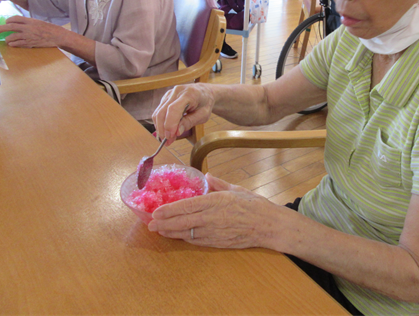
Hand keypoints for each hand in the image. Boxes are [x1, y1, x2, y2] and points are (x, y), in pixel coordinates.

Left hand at [0, 16, 64, 47]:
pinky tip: (12, 44)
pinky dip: (13, 44)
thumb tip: (21, 25)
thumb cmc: (50, 29)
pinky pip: (18, 44)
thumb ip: (30, 23)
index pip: (15, 18)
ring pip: (12, 37)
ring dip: (7, 39)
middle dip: (2, 28)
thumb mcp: (39, 22)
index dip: (8, 20)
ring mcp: (28, 36)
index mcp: (30, 21)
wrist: (57, 36)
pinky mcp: (30, 43)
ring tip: (6, 40)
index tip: (6, 22)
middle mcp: (27, 27)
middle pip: (10, 27)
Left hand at [148, 173, 281, 248]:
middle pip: (182, 222)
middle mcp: (212, 217)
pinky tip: (177, 236)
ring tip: (159, 230)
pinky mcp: (218, 242)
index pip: (187, 206)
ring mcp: (214, 232)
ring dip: (171, 233)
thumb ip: (219, 184)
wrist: (268, 226)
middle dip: (164, 223)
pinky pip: (197, 241)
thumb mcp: (236, 189)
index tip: (156, 211)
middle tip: (150, 224)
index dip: (170, 210)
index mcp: (215, 201)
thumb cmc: (254, 205)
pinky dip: (185, 239)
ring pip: (187, 233)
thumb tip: (207, 175)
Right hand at [152, 84, 214, 143]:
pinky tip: (167, 131)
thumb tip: (176, 133)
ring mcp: (169, 94)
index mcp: (189, 94)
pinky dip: (161, 123)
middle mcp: (176, 91)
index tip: (170, 137)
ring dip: (160, 128)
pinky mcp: (165, 98)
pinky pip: (159, 112)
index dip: (170, 124)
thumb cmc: (205, 103)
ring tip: (168, 139)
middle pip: (163, 111)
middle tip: (167, 142)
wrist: (204, 92)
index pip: (174, 109)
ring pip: (158, 113)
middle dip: (163, 129)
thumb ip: (189, 122)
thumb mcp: (203, 115)